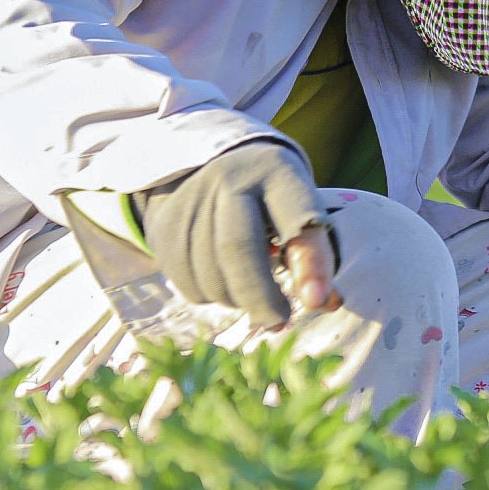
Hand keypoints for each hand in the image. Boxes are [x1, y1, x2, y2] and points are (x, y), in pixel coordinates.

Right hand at [129, 140, 341, 327]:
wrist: (206, 168)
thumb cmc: (268, 198)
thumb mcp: (297, 208)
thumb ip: (314, 254)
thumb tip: (324, 303)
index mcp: (277, 172)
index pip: (296, 219)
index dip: (310, 263)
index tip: (316, 301)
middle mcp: (229, 180)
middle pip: (238, 249)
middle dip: (261, 297)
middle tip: (278, 321)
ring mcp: (190, 202)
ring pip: (210, 274)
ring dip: (236, 300)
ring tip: (250, 291)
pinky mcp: (163, 227)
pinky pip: (189, 284)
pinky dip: (212, 296)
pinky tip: (222, 279)